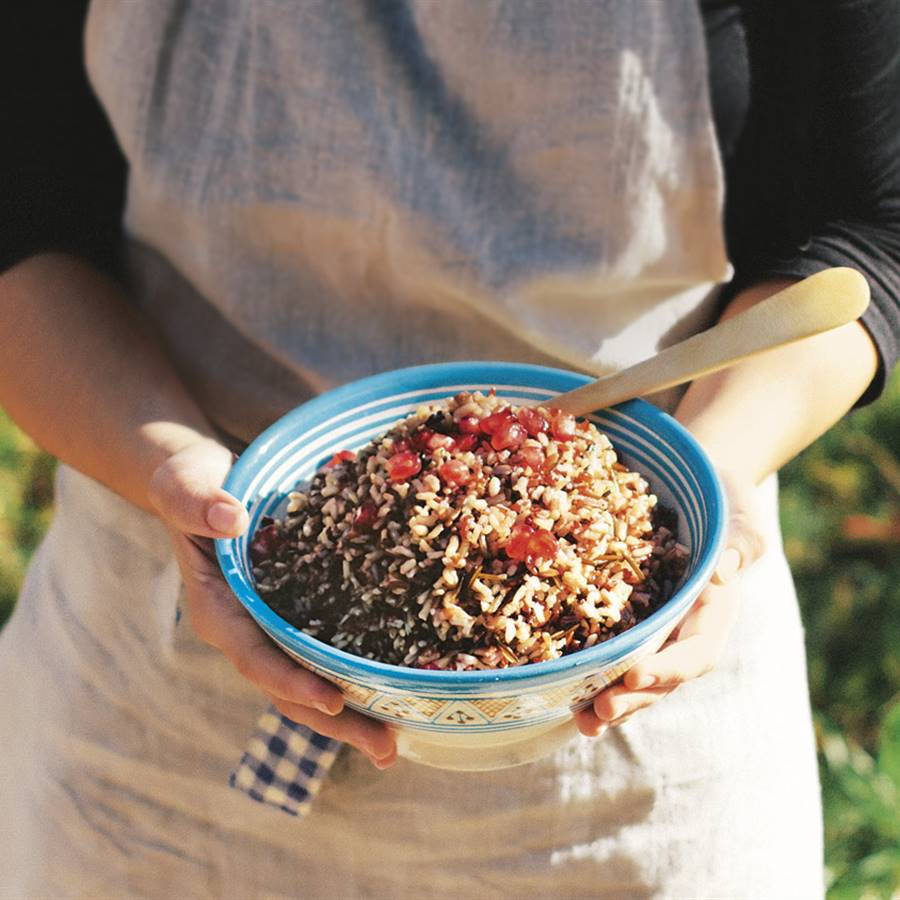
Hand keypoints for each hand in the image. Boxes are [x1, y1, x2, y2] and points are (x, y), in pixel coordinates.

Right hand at [147, 439, 396, 767]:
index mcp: (218, 612)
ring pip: (309, 683)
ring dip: (351, 715)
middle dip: (334, 721)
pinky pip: (323, 655)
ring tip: (396, 743)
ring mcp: (269, 631)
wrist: (203, 486)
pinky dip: (354, 678)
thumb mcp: (185, 487)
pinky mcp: (293, 618)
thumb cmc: (191, 485)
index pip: (255, 657)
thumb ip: (200, 503)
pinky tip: (393, 691)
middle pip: (288, 689)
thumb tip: (230, 518)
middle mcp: (244, 633)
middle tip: (386, 749)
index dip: (293, 680)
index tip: (334, 700)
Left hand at [574, 469, 766, 736]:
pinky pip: (622, 661)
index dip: (667, 666)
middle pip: (666, 676)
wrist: (701, 491)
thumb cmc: (722, 498)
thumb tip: (724, 573)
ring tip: (584, 722)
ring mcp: (664, 632)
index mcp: (715, 610)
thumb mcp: (739, 513)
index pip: (697, 650)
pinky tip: (574, 706)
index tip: (634, 674)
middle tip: (600, 708)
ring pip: (642, 679)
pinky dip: (601, 684)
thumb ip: (740, 542)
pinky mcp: (638, 626)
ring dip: (616, 703)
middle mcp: (690, 629)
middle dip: (635, 697)